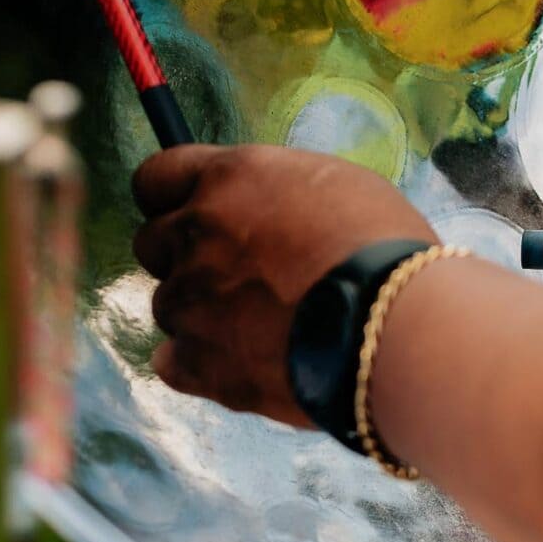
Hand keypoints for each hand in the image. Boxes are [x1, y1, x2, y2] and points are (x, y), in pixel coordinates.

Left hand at [130, 145, 435, 424]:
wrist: (391, 324)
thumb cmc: (383, 245)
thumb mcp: (333, 184)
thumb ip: (273, 193)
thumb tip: (260, 211)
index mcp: (228, 180)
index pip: (155, 178)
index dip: (170, 197)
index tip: (191, 211)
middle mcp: (195, 233)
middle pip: (151, 244)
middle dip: (184, 256)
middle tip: (239, 272)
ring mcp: (190, 301)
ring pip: (168, 306)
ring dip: (201, 312)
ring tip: (263, 325)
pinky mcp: (199, 364)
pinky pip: (172, 362)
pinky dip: (200, 363)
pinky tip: (246, 361)